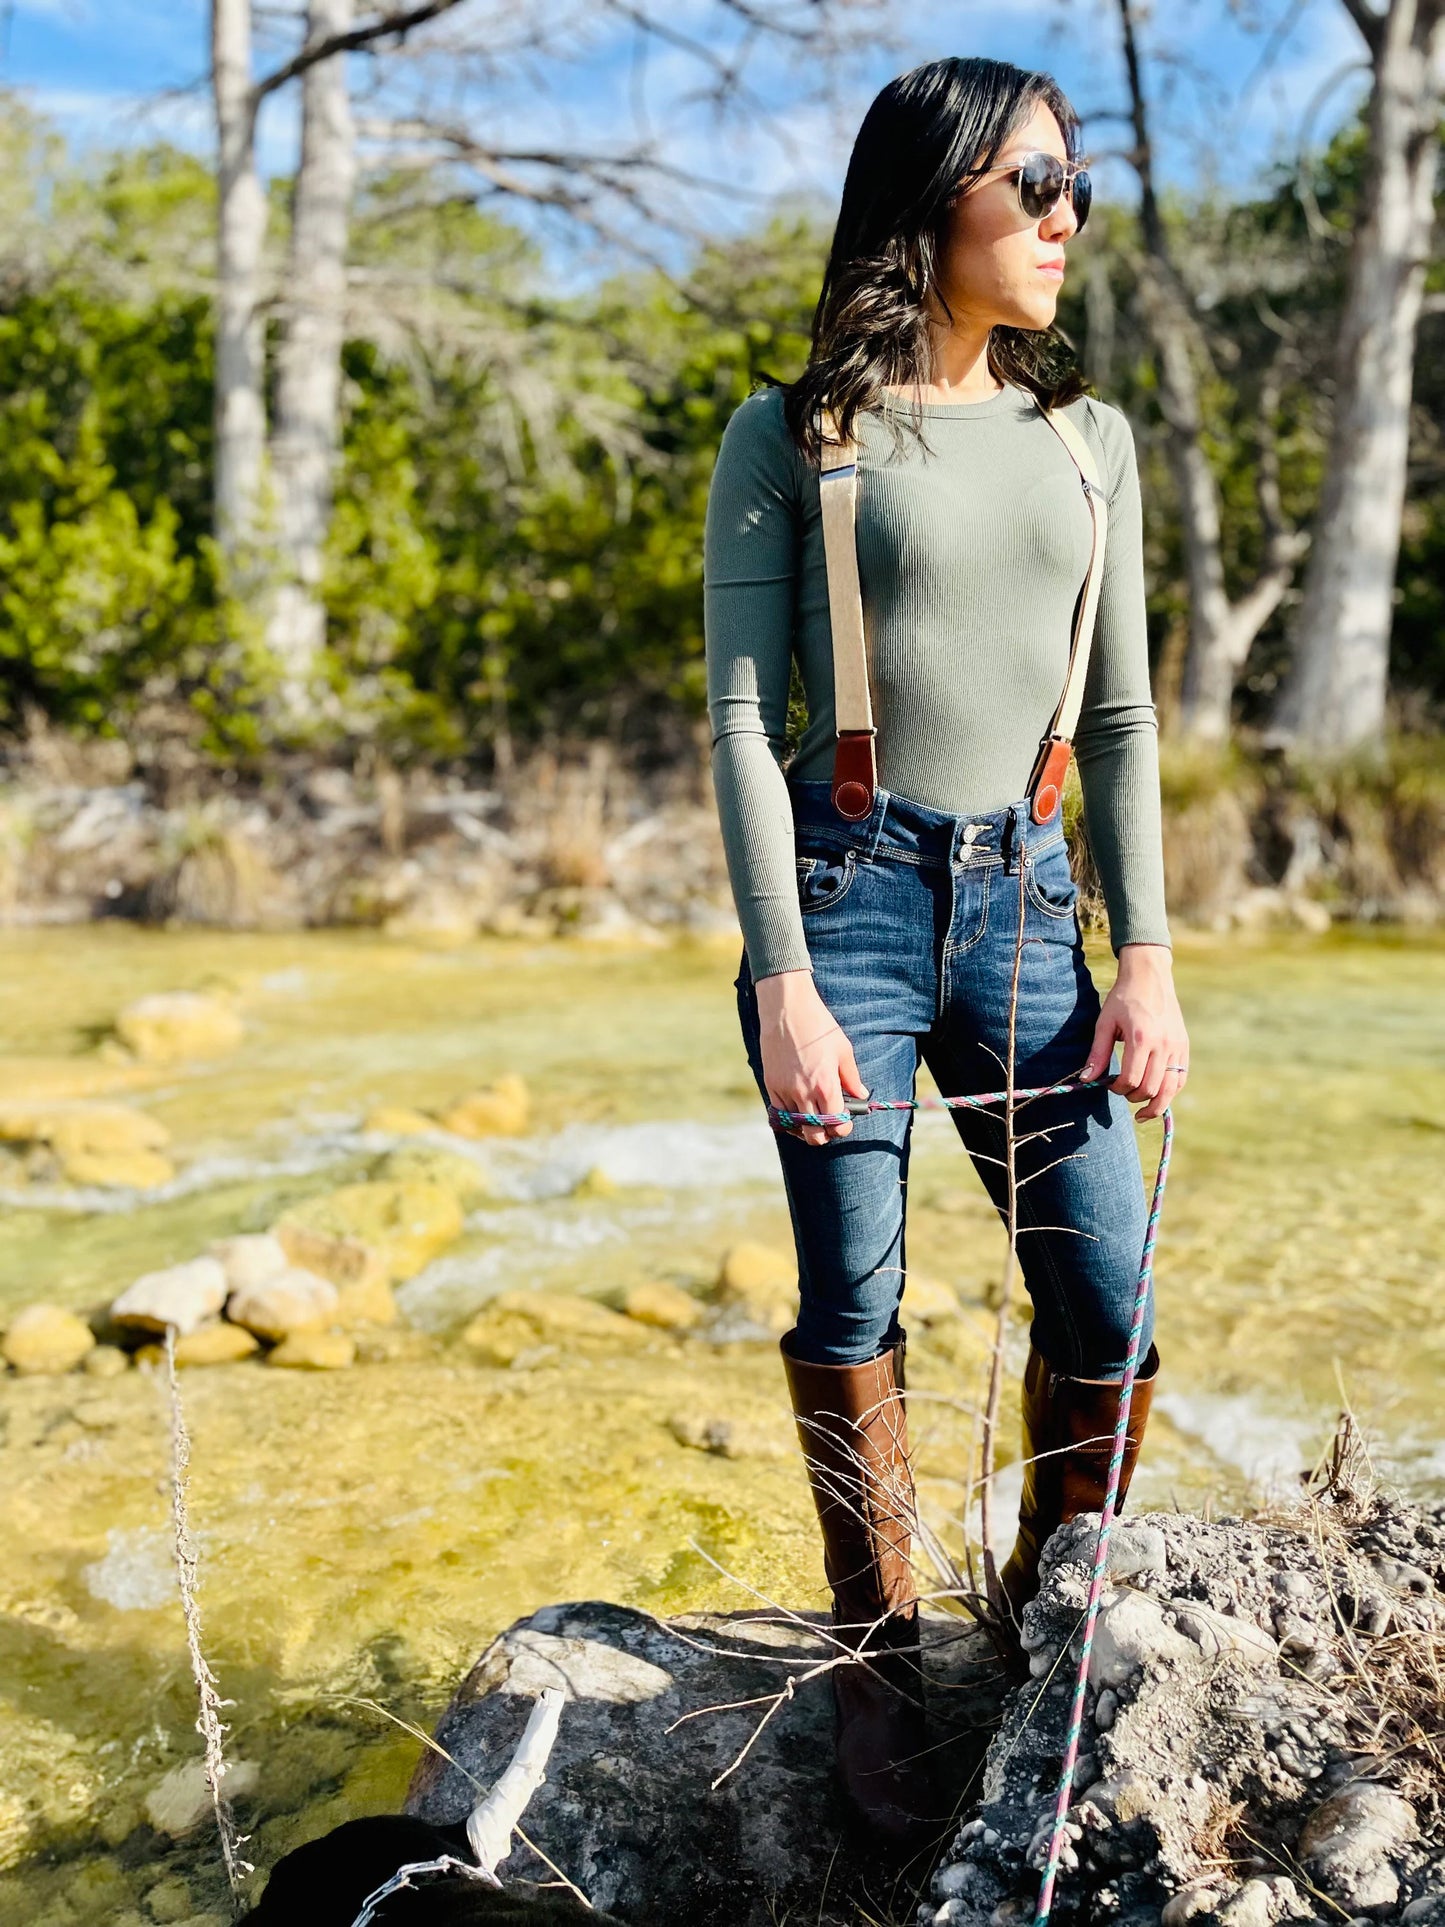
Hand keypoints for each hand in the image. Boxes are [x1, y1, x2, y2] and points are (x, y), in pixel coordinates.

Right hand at [754, 969, 866, 1146]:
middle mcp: (804, 1093)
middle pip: (815, 1135)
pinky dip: (789, 1119)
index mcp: (826, 1085)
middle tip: (830, 1123)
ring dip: (806, 1127)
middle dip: (825, 1135)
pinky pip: (779, 1115)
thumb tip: (860, 1095)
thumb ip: (852, 1078)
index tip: (845, 1120)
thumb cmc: (819, 1026)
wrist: (787, 1009)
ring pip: (795, 1128)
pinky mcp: (771, 1085)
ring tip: (814, 1117)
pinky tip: (798, 1111)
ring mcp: (785, 1091)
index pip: (837, 1125)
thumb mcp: (843, 1050)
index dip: (844, 1128)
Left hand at [1081, 944, 1188, 1122]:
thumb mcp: (1105, 1023)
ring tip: (1142, 1112)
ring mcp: (1177, 1046)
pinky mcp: (1184, 1046)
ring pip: (1170, 1089)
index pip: (1131, 1079)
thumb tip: (1087, 1080)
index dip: (1117, 1088)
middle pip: (1151, 1088)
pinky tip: (1157, 1094)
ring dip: (1155, 1104)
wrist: (1149, 977)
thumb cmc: (1123, 999)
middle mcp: (1163, 1044)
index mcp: (1141, 1037)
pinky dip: (1170, 1091)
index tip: (1109, 1084)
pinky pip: (1180, 1078)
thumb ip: (1097, 1054)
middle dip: (1133, 1097)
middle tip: (1121, 1091)